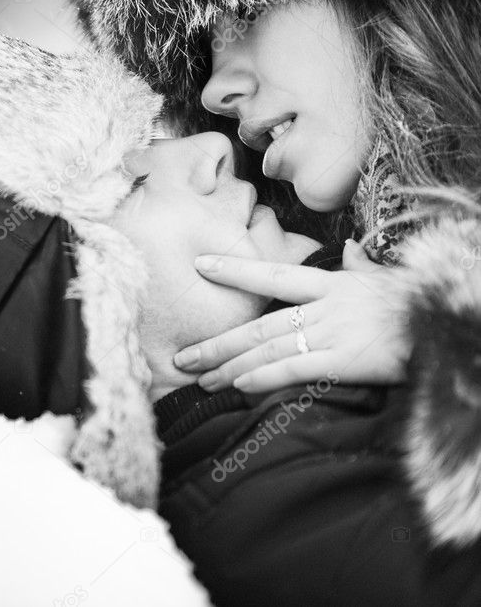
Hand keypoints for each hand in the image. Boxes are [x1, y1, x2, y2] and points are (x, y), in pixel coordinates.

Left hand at [173, 240, 411, 392]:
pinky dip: (264, 376)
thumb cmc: (417, 302)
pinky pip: (295, 369)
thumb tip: (349, 249)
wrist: (449, 322)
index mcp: (331, 284)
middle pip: (259, 324)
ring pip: (268, 348)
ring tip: (201, 379)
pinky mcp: (345, 361)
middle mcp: (325, 307)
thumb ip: (359, 266)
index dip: (235, 269)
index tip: (200, 265)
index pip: (273, 274)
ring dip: (230, 366)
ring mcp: (333, 333)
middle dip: (217, 342)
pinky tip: (238, 384)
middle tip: (183, 355)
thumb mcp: (384, 278)